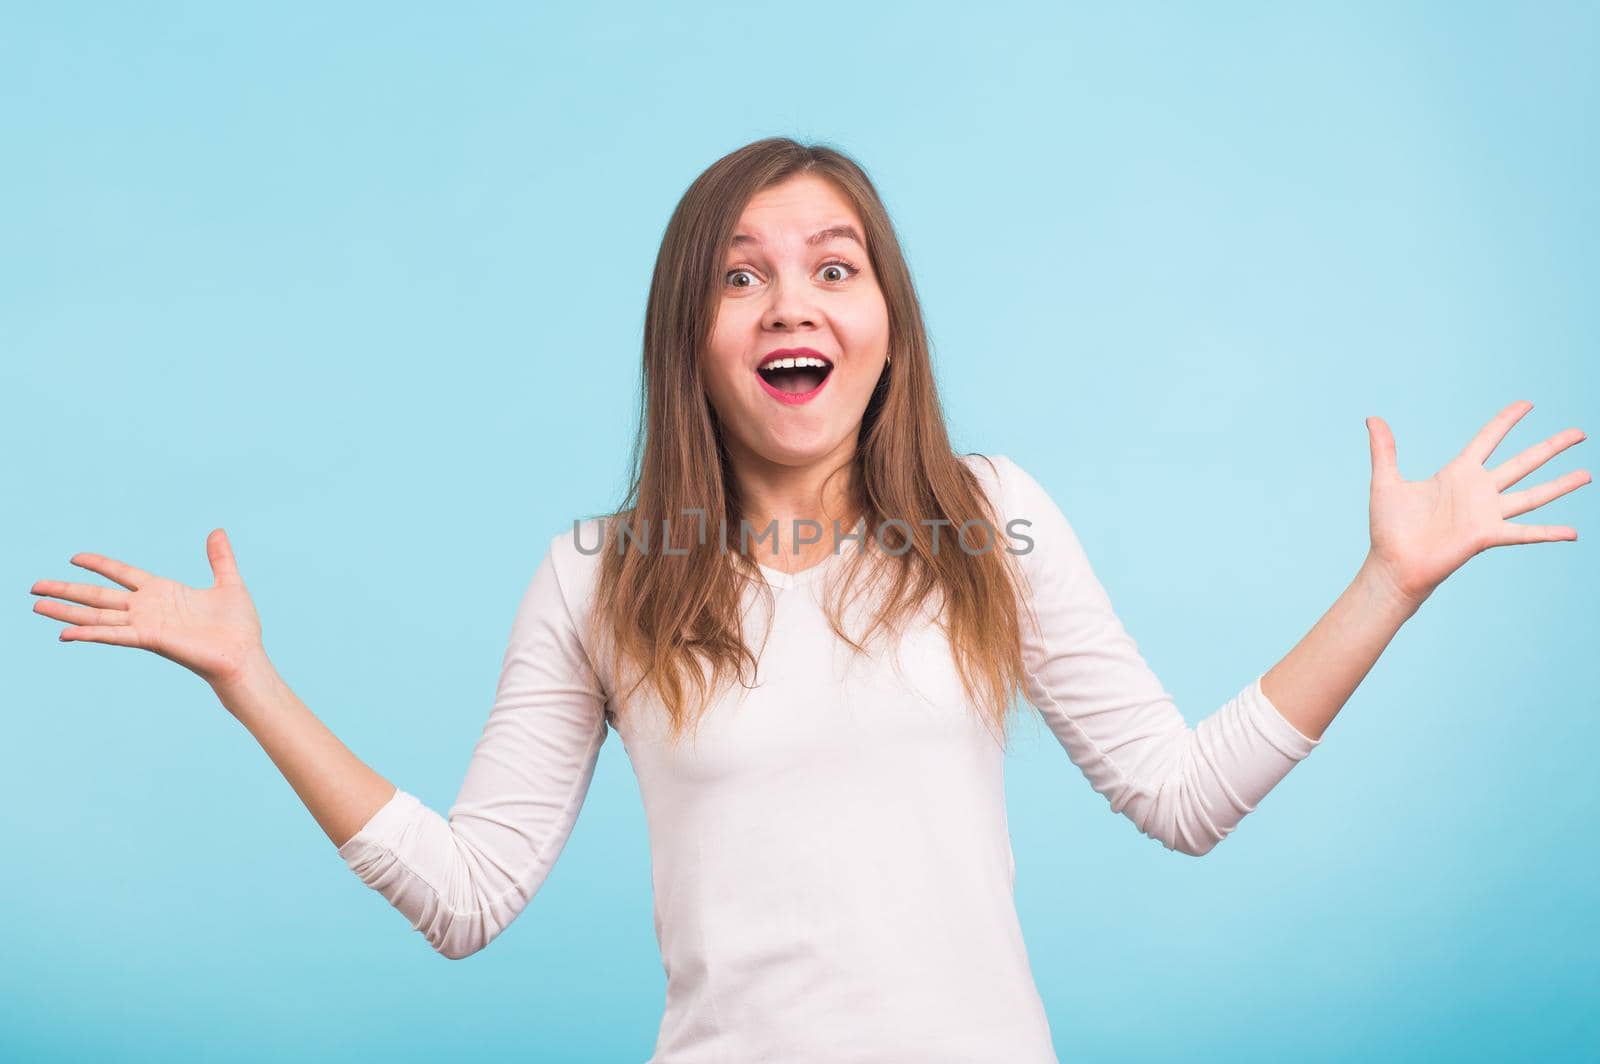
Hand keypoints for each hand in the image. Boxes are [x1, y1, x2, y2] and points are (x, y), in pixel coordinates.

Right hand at [31, 528, 267, 689]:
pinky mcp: (151, 639)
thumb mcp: (229, 583)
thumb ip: (220, 558)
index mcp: (163, 592)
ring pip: (98, 615)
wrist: (245, 655)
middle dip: (67, 590)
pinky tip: (65, 633)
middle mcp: (148, 608)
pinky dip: (90, 633)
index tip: (75, 557)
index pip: (122, 573)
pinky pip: (115, 635)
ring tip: (36, 605)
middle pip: (99, 595)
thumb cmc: (238, 627)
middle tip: (34, 586)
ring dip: (66, 611)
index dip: (99, 565)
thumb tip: (218, 531)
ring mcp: (147, 624)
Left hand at [1363, 400, 1588, 609]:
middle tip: (1579, 432)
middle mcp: (1478, 491)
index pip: (1489, 439)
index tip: (1527, 404)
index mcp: (1457, 474)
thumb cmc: (1389, 527)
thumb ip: (1384, 449)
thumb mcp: (1386, 481)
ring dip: (1561, 484)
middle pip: (1523, 462)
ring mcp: (1486, 514)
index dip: (1507, 420)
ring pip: (1532, 494)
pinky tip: (1573, 532)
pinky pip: (1524, 533)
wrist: (1392, 564)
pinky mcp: (1487, 536)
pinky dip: (1548, 533)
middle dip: (1551, 446)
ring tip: (1587, 473)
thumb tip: (1372, 419)